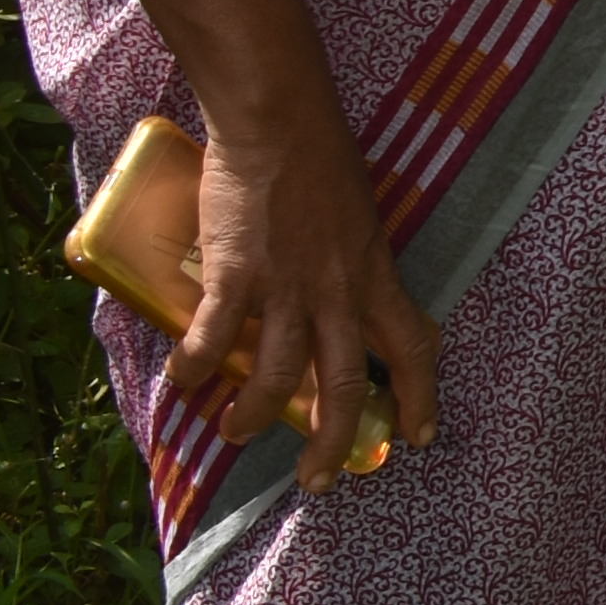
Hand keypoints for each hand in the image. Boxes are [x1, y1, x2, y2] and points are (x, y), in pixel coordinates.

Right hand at [171, 104, 437, 492]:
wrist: (282, 123)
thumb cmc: (321, 161)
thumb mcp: (357, 222)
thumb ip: (350, 264)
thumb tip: (333, 296)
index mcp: (375, 277)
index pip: (414, 348)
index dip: (420, 396)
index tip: (420, 435)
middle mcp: (339, 291)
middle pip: (346, 384)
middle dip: (333, 442)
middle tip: (319, 481)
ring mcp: (289, 286)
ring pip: (280, 375)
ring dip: (256, 415)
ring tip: (238, 434)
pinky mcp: (239, 274)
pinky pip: (217, 337)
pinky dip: (199, 365)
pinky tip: (184, 380)